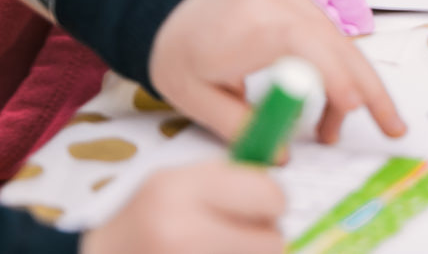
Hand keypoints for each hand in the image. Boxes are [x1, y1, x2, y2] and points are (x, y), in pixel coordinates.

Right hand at [82, 162, 283, 253]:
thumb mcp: (176, 183)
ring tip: (217, 252)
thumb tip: (283, 187)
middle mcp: (179, 233)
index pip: (268, 194)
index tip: (260, 205)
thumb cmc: (144, 220)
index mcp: (178, 190)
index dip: (271, 201)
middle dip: (265, 239)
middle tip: (240, 236)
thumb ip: (229, 179)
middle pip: (272, 242)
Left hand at [147, 0, 405, 146]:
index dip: (333, 74)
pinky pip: (328, 34)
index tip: (351, 107)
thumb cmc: (179, 48)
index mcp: (250, 22)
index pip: (304, 44)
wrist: (168, 0)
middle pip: (338, 44)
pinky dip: (336, 67)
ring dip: (350, 86)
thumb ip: (241, 125)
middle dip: (369, 89)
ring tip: (334, 129)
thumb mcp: (196, 98)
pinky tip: (329, 100)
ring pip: (340, 42)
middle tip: (392, 128)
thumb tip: (282, 152)